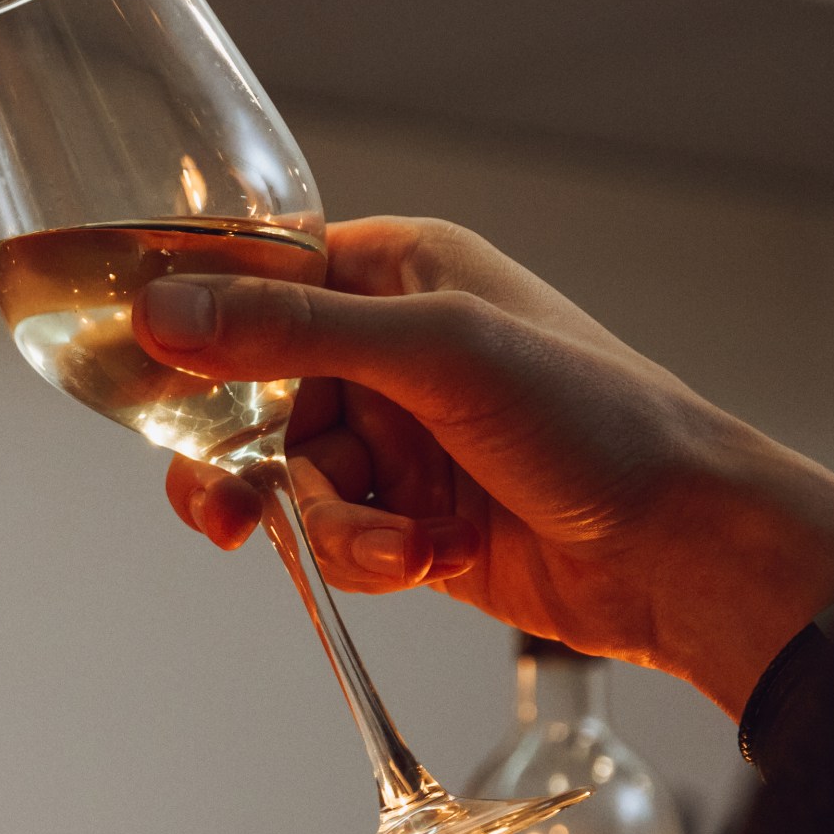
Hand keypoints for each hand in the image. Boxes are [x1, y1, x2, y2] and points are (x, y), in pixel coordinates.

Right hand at [137, 217, 833, 714]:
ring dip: (328, 527)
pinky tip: (428, 559)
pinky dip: (365, 559)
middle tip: (227, 511)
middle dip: (241, 465)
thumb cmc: (598, 422)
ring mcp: (393, 439)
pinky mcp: (402, 520)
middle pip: (244, 399)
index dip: (196, 332)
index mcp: (396, 273)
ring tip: (394, 546)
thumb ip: (290, 333)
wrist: (682, 550)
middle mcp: (386, 350)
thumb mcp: (436, 355)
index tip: (151, 385)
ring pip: (282, 483)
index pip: (254, 281)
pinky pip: (328, 540)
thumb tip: (160, 312)